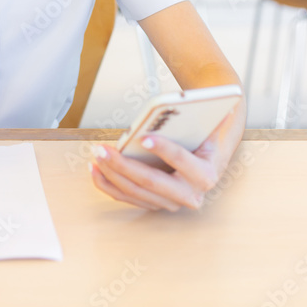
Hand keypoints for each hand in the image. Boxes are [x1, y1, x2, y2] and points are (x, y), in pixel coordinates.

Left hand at [89, 111, 238, 211]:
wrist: (210, 155)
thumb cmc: (206, 136)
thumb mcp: (210, 124)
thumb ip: (200, 115)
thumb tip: (182, 103)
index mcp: (205, 174)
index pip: (182, 160)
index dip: (164, 149)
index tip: (145, 138)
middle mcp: (190, 194)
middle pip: (151, 182)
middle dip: (123, 166)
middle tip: (103, 150)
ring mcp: (171, 202)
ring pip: (136, 192)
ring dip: (111, 174)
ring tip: (96, 156)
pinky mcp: (156, 203)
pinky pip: (128, 197)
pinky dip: (109, 184)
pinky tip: (96, 169)